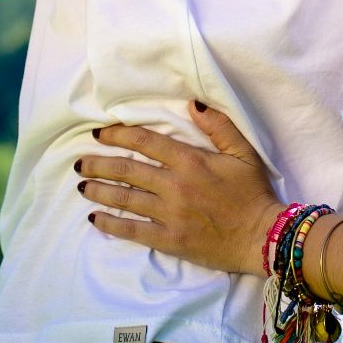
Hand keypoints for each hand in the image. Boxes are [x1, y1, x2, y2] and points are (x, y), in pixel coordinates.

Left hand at [78, 101, 285, 274]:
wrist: (262, 237)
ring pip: (125, 199)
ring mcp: (170, 214)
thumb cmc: (253, 193)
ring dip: (100, 190)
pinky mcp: (170, 240)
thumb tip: (193, 103)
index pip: (145, 142)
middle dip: (99, 164)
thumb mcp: (243, 152)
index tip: (100, 134)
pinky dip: (111, 224)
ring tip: (82, 186)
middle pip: (127, 170)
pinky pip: (133, 231)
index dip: (118, 135)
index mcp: (190, 161)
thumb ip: (218, 126)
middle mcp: (174, 186)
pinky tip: (95, 218)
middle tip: (80, 162)